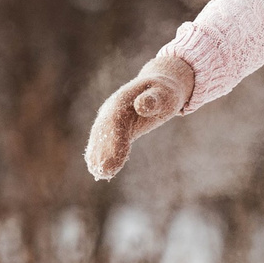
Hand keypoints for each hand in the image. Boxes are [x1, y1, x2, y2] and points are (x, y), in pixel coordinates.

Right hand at [84, 55, 194, 179]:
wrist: (158, 88)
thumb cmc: (164, 93)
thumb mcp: (164, 94)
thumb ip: (153, 100)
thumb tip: (141, 106)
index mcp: (122, 100)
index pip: (115, 122)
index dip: (114, 140)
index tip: (116, 158)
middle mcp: (110, 109)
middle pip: (103, 131)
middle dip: (103, 151)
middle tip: (105, 173)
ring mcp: (108, 118)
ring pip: (99, 137)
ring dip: (98, 155)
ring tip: (100, 174)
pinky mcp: (111, 128)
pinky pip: (102, 141)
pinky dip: (99, 154)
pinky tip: (99, 171)